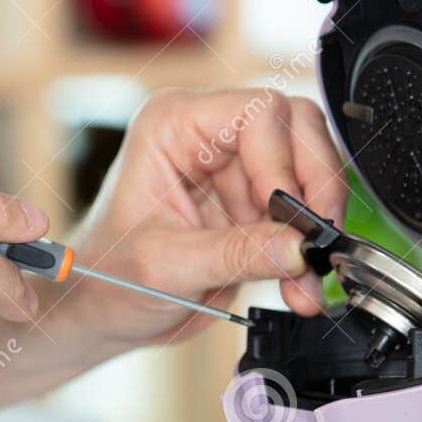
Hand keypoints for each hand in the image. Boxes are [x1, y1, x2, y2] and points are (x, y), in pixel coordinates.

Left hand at [62, 87, 348, 348]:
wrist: (104, 310)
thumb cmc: (107, 275)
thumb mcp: (165, 266)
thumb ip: (235, 253)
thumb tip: (298, 245)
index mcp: (173, 125)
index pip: (259, 112)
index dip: (284, 161)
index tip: (288, 212)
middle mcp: (208, 135)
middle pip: (297, 130)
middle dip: (313, 189)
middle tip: (312, 242)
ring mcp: (235, 168)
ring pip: (311, 169)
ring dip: (317, 224)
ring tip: (303, 277)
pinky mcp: (253, 204)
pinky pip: (304, 211)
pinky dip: (311, 248)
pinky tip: (300, 284)